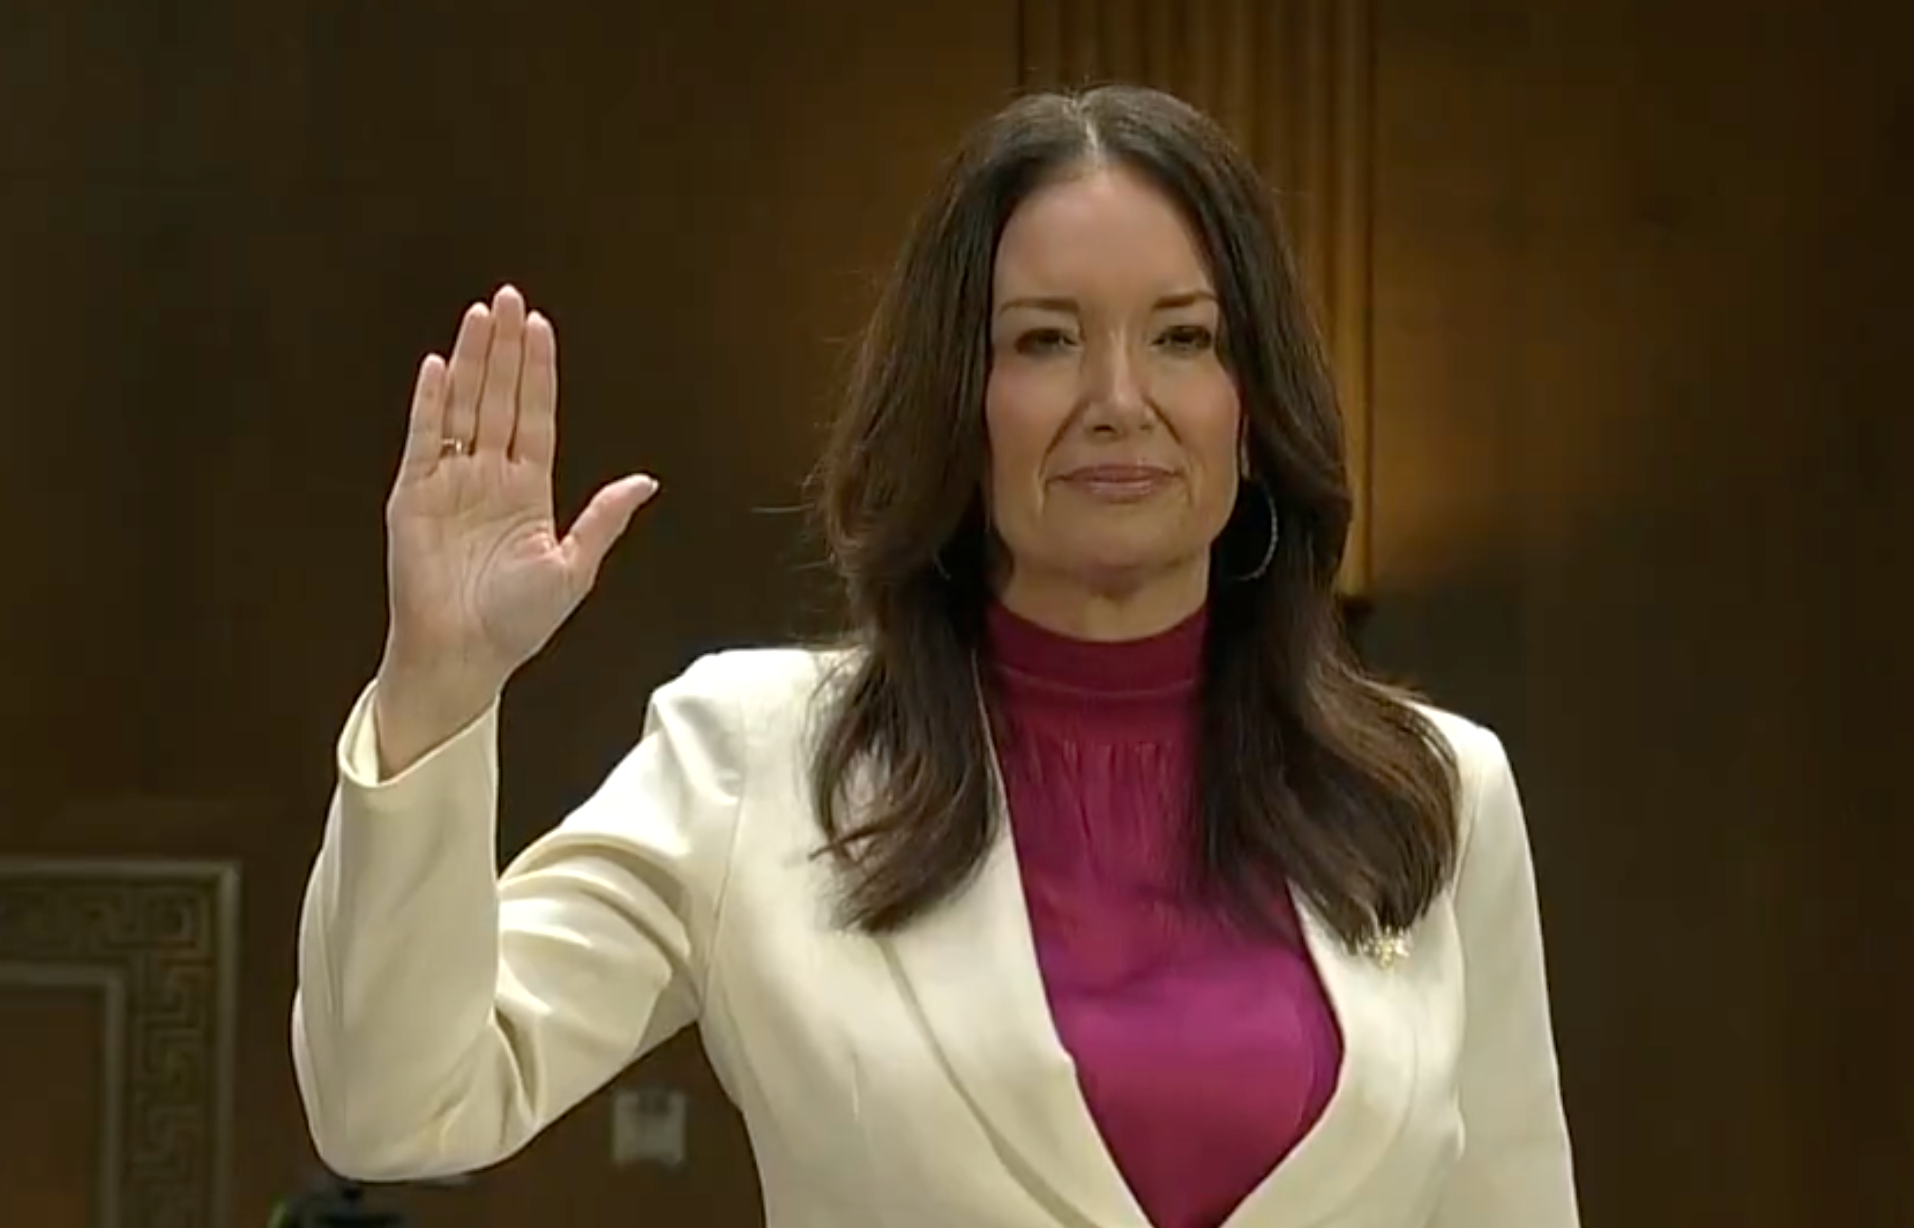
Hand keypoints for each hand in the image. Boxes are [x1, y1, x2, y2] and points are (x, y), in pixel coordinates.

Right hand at [375, 286, 657, 765]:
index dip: (538, 372)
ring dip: (472, 362)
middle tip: (508, 297)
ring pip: (463, 408)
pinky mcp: (414, 497)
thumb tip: (645, 481)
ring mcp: (450, 483)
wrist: (465, 657)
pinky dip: (431, 404)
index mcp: (528, 491)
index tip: (540, 326)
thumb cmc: (517, 623)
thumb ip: (603, 520)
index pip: (535, 416)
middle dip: (504, 349)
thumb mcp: (574, 569)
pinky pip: (424, 441)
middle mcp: (488, 478)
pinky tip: (440, 366)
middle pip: (498, 399)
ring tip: (479, 314)